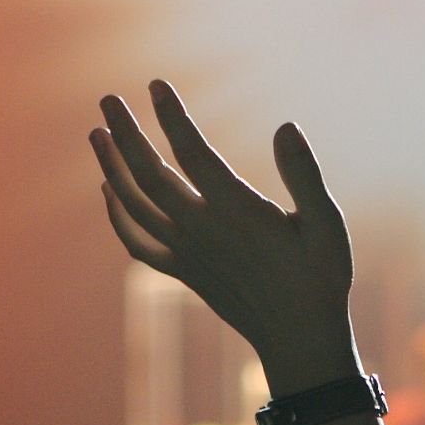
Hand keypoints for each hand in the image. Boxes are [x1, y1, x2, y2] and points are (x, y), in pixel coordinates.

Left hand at [95, 81, 359, 395]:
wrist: (298, 339)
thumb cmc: (320, 278)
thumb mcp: (328, 225)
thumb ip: (305, 175)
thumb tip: (286, 127)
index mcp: (237, 212)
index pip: (193, 153)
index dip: (172, 117)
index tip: (155, 85)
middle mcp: (202, 230)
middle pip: (148, 175)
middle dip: (125, 133)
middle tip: (107, 99)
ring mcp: (187, 253)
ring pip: (133, 206)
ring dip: (110, 168)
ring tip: (97, 134)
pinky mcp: (182, 272)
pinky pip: (137, 242)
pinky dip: (117, 216)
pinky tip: (107, 192)